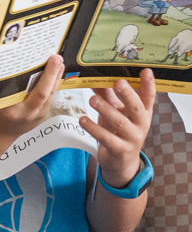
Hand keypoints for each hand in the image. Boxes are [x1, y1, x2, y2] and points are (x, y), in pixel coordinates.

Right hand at [0, 55, 62, 140]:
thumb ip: (5, 88)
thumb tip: (16, 66)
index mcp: (11, 110)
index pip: (30, 91)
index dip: (43, 75)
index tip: (46, 61)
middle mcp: (27, 114)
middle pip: (45, 92)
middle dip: (52, 73)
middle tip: (56, 58)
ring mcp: (36, 117)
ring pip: (50, 95)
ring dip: (55, 78)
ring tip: (58, 63)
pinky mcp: (41, 116)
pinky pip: (49, 98)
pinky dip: (51, 85)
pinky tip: (53, 75)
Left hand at [84, 69, 155, 186]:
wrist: (121, 161)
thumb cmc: (118, 130)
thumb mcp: (115, 112)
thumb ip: (108, 96)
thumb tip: (95, 78)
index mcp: (143, 113)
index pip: (149, 97)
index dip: (148, 84)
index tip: (146, 71)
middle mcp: (141, 124)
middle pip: (137, 108)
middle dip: (128, 95)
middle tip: (118, 82)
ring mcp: (132, 138)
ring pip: (120, 123)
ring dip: (106, 110)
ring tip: (93, 99)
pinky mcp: (120, 149)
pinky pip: (106, 138)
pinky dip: (94, 128)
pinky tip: (83, 120)